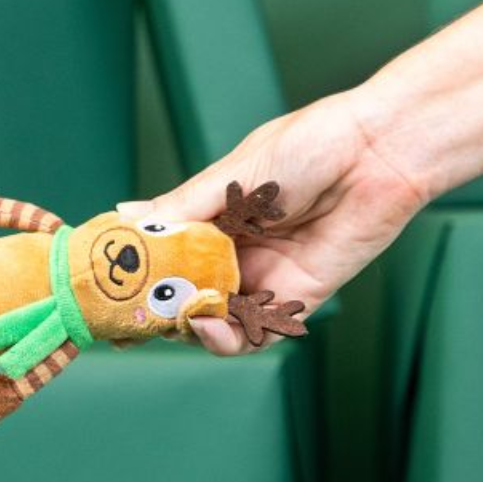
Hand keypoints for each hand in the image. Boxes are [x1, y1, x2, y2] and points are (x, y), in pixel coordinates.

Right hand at [117, 90, 428, 354]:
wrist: (379, 150)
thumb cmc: (312, 143)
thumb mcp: (230, 175)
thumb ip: (181, 209)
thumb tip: (126, 220)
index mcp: (214, 220)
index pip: (162, 259)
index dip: (133, 276)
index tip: (103, 287)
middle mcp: (232, 255)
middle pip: (179, 297)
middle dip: (151, 311)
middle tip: (126, 316)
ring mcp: (259, 280)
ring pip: (207, 323)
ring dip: (183, 326)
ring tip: (171, 315)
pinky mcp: (291, 300)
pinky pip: (249, 335)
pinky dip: (222, 338)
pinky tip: (206, 323)